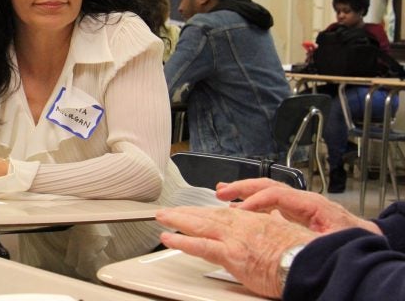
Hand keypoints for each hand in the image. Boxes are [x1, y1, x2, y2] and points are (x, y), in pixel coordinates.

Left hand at [156, 206, 317, 298]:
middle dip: (186, 212)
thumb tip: (270, 220)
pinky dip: (182, 241)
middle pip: (207, 215)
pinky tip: (168, 238)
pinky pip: (200, 246)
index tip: (195, 210)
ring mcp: (235, 239)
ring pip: (200, 225)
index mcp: (255, 220)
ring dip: (178, 220)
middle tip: (169, 211)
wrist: (310, 262)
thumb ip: (273, 224)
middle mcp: (242, 225)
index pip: (224, 213)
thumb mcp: (287, 232)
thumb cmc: (303, 253)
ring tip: (162, 218)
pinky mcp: (231, 255)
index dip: (207, 211)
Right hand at [216, 179, 381, 234]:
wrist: (364, 240)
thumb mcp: (331, 240)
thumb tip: (288, 233)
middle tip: (222, 191)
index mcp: (312, 203)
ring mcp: (298, 204)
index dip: (256, 200)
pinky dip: (252, 202)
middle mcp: (303, 199)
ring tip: (223, 192)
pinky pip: (269, 202)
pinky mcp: (296, 212)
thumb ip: (309, 234)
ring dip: (243, 191)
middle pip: (268, 185)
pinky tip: (240, 207)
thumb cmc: (351, 241)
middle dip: (242, 187)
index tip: (239, 210)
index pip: (277, 193)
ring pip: (266, 191)